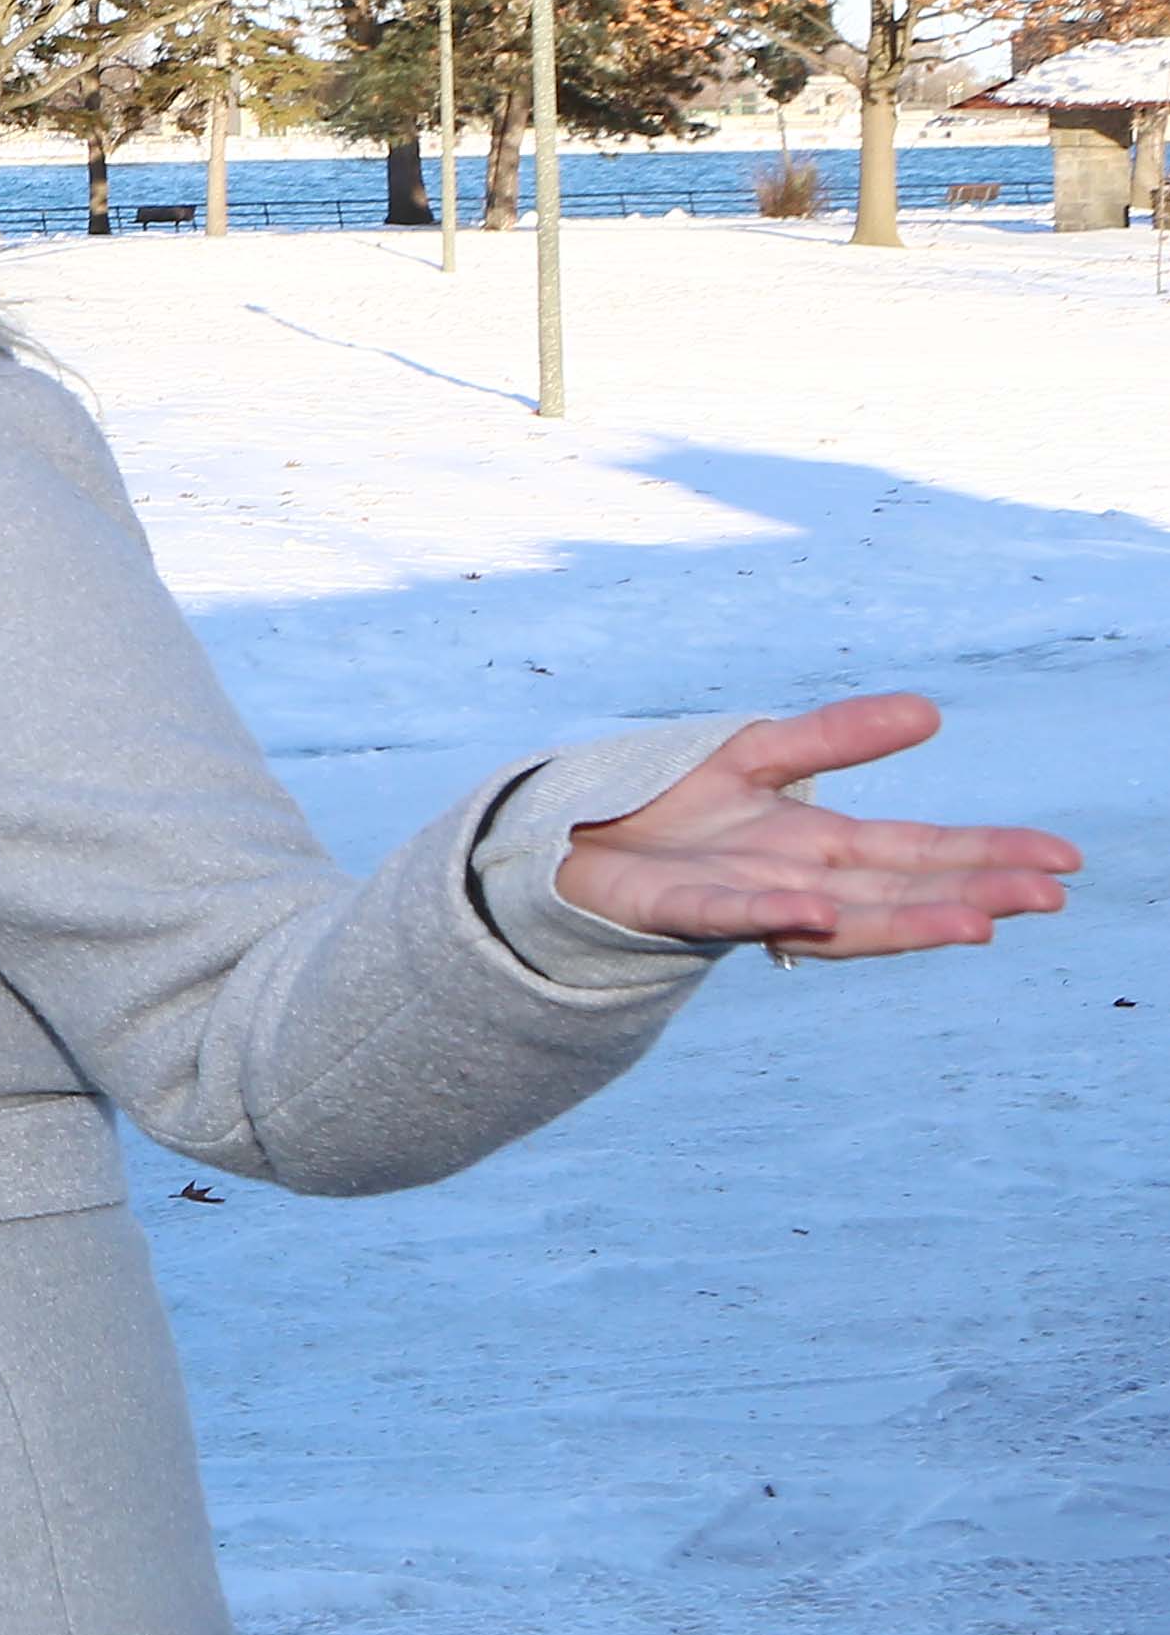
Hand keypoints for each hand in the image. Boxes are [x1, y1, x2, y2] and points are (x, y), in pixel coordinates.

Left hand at [554, 694, 1076, 956]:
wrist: (573, 838)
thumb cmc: (673, 805)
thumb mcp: (759, 756)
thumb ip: (836, 737)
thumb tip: (929, 711)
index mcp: (820, 848)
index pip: (919, 854)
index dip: (988, 857)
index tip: (1061, 864)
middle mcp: (795, 883)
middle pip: (896, 893)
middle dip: (971, 895)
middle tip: (1047, 899)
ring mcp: (741, 901)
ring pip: (833, 917)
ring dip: (902, 922)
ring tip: (975, 923)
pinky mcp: (673, 907)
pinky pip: (727, 914)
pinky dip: (770, 914)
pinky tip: (815, 910)